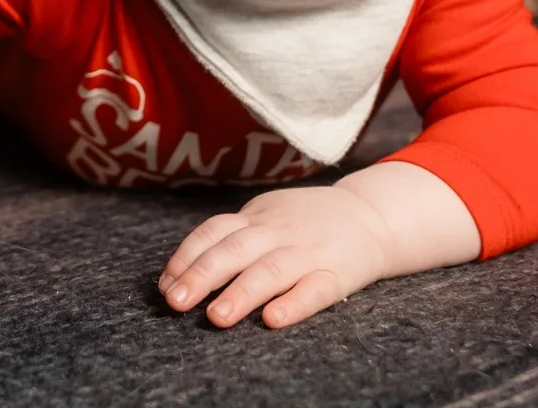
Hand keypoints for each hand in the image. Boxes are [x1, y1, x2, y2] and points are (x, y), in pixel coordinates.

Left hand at [158, 185, 390, 328]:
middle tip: (176, 302)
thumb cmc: (307, 222)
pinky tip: (274, 321)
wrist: (372, 216)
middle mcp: (278, 232)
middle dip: (202, 275)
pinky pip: (314, 290)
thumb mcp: (268, 216)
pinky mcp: (336, 275)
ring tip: (216, 317)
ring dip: (241, 293)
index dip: (187, 257)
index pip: (214, 232)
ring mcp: (308, 252)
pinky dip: (294, 304)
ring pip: (270, 271)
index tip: (165, 284)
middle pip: (234, 250)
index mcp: (257, 217)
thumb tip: (180, 274)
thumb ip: (232, 238)